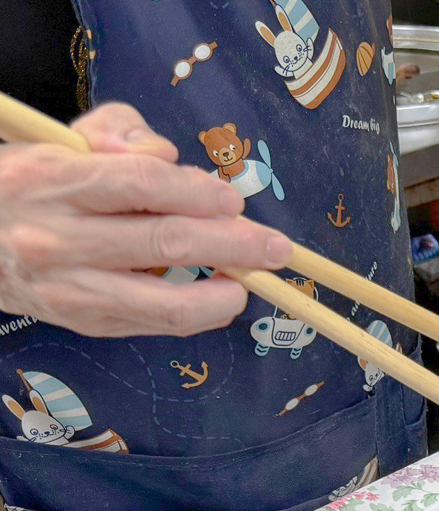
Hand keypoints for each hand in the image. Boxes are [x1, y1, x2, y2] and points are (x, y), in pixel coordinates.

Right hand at [0, 103, 292, 337]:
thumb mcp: (66, 140)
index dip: (198, 192)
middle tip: (275, 246)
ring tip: (255, 278)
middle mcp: (56, 238)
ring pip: (167, 302)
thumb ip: (121, 132)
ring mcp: (70, 289)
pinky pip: (157, 324)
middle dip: (233, 244)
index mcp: (51, 179)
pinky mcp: (86, 323)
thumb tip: (170, 156)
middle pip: (165, 242)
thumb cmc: (37, 183)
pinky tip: (224, 298)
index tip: (233, 200)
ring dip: (225, 293)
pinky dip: (201, 313)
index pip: (142, 182)